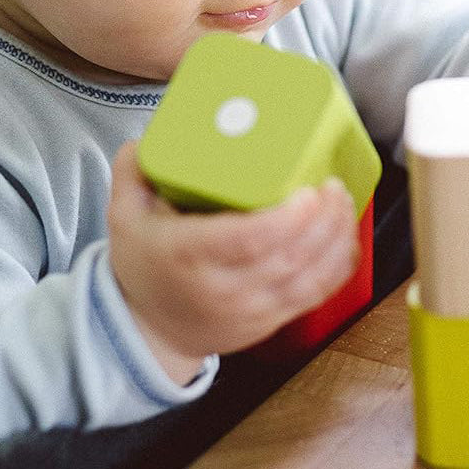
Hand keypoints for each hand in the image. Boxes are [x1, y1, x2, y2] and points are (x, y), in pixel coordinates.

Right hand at [106, 144, 359, 382]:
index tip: (307, 191)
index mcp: (187, 256)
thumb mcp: (123, 217)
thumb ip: (134, 172)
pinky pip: (315, 295)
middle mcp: (224, 288)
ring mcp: (251, 309)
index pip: (246, 241)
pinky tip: (345, 236)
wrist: (148, 331)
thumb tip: (146, 138)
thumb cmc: (143, 267)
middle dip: (322, 221)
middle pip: (288, 257)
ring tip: (343, 201)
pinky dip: (337, 266)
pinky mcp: (271, 320)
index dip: (285, 219)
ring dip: (335, 239)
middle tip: (332, 185)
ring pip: (309, 279)